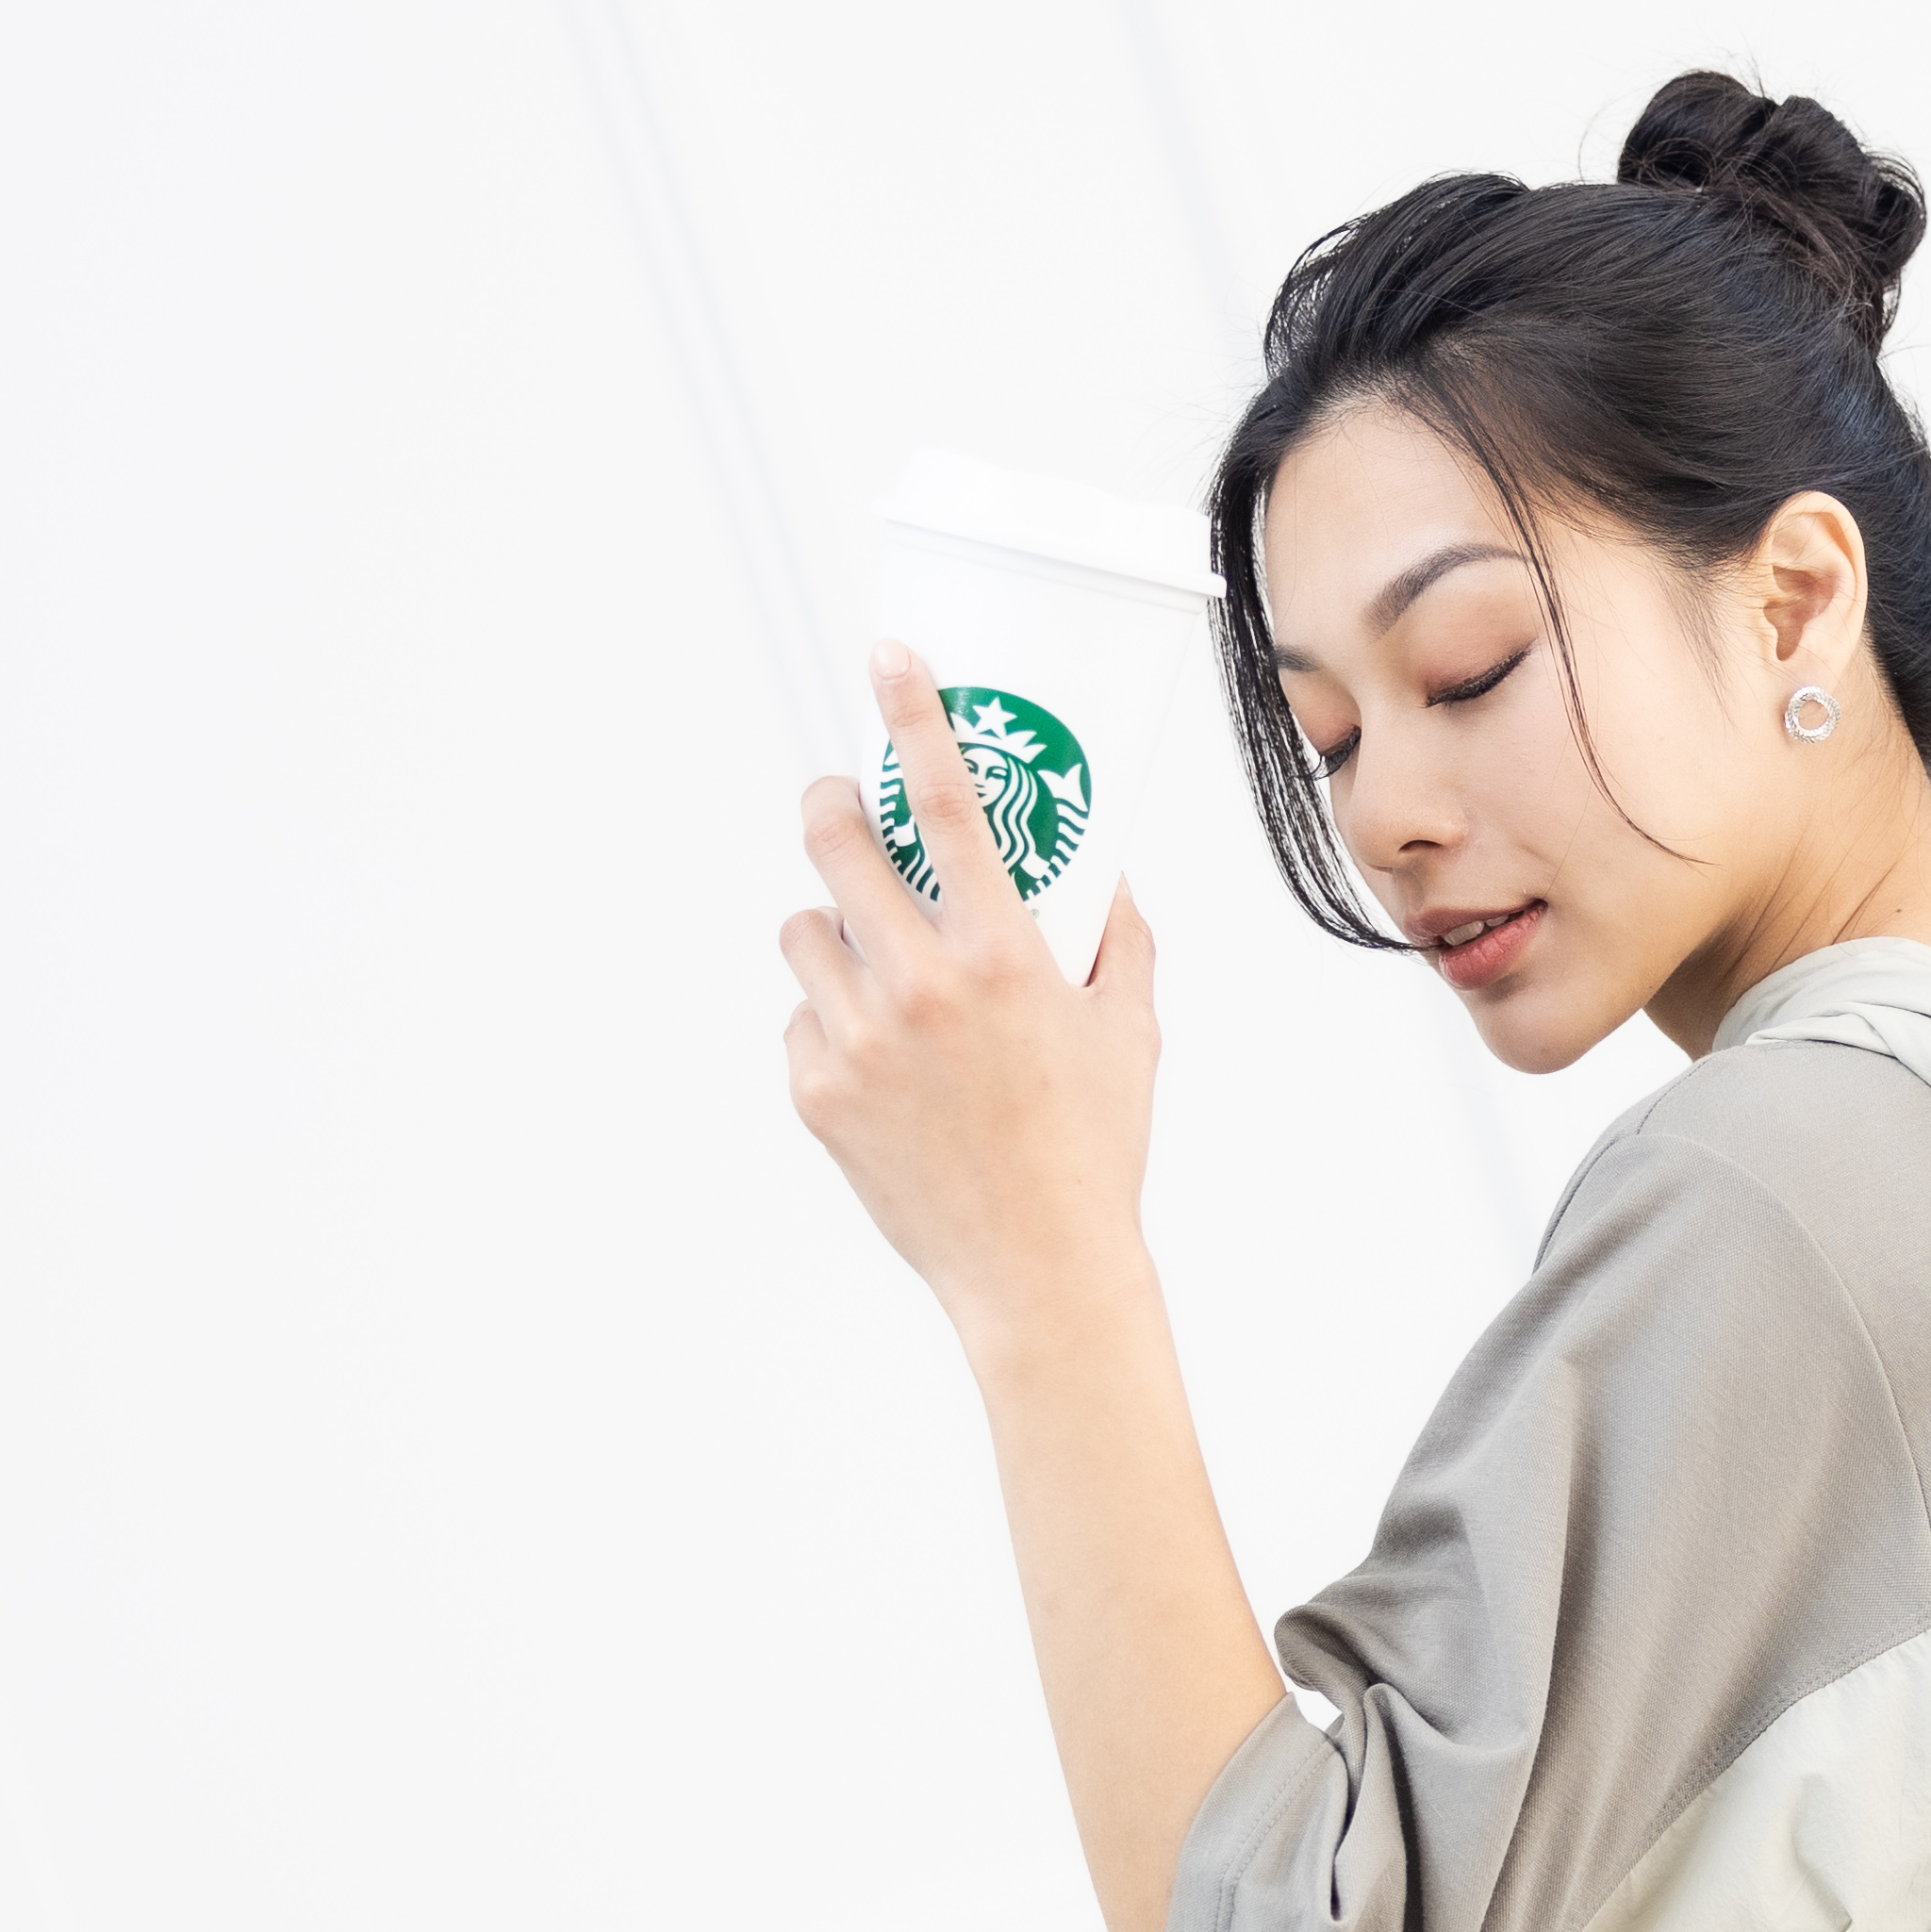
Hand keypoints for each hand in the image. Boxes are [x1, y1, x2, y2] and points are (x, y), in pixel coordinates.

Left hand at [782, 640, 1160, 1350]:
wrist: (1039, 1272)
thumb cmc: (1096, 1149)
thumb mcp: (1129, 1032)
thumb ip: (1118, 940)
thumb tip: (1101, 873)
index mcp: (1002, 956)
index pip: (945, 805)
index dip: (913, 718)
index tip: (889, 660)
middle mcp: (920, 986)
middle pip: (831, 844)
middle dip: (829, 809)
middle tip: (842, 812)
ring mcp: (857, 1040)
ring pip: (802, 932)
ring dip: (833, 932)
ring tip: (879, 971)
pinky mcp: (816, 1093)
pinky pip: (801, 1021)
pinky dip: (832, 1027)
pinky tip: (883, 1069)